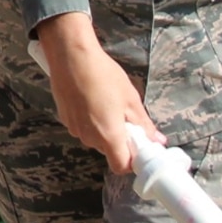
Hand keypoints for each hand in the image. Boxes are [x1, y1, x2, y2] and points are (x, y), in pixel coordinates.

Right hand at [36, 12, 162, 173]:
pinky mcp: (64, 117)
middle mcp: (89, 137)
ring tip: (108, 103)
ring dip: (104, 129)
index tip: (139, 145)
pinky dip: (90, 120)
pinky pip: (83, 127)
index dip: (132, 160)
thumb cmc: (103, 75)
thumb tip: (156, 140)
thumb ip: (143, 124)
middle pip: (109, 151)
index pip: (121, 166)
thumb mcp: (131, 98)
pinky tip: (92, 98)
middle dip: (120, 139)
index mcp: (109, 136)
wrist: (70, 56)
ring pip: (95, 138)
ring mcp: (74, 128)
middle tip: (126, 117)